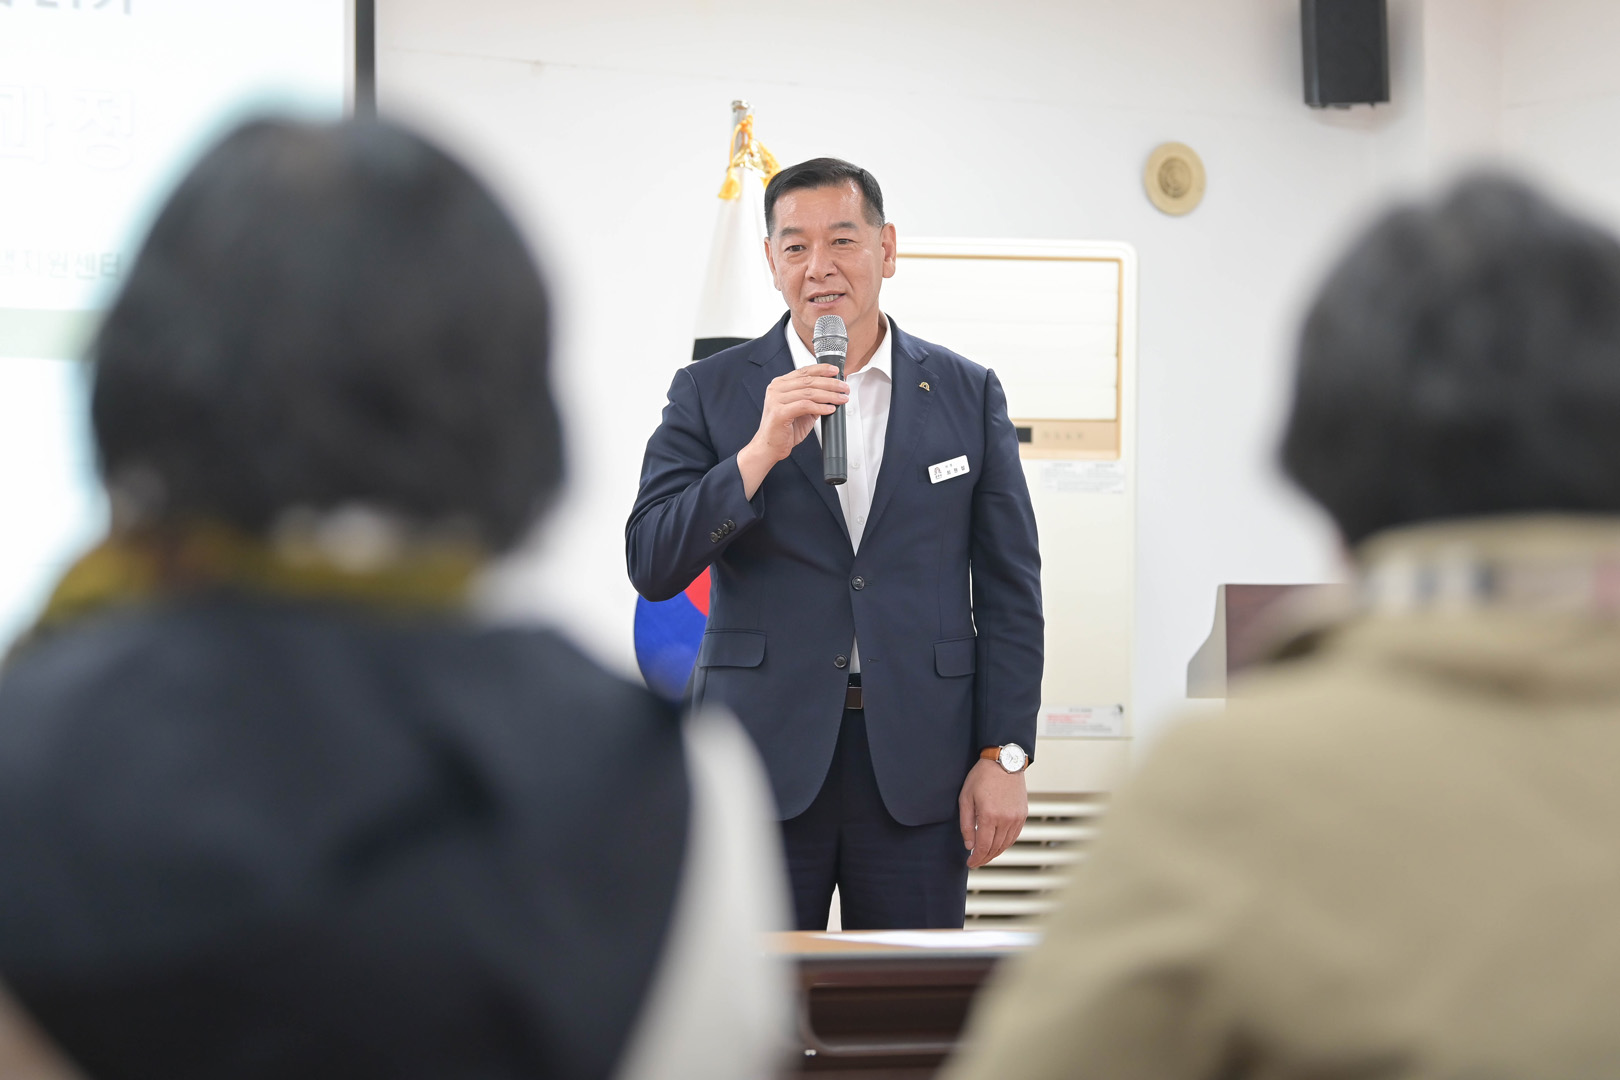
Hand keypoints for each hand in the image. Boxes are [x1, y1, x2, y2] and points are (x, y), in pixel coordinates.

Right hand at [737, 364, 847, 497]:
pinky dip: (820, 407)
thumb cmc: (784, 429)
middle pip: (808, 381)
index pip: (803, 371)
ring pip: (809, 393)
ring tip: (841, 399)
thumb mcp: (801, 410)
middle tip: (844, 388)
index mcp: (780, 384)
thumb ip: (813, 399)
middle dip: (830, 383)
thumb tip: (832, 392)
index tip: (835, 371)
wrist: (770, 446)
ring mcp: (776, 400)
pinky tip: (830, 409)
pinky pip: (805, 406)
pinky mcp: (779, 412)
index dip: (821, 370)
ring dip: (829, 396)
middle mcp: (776, 389)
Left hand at [958, 758, 1027, 868]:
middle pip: (995, 848)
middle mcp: (1005, 819)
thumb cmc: (981, 776)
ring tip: (985, 855)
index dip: (976, 859)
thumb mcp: (966, 798)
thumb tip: (969, 845)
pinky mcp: (1023, 814)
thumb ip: (967, 824)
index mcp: (989, 816)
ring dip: (995, 853)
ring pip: (1006, 844)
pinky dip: (1005, 844)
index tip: (970, 864)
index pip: (983, 847)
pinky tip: (997, 845)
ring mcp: (1016, 817)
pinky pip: (1014, 836)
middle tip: (976, 862)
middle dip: (984, 858)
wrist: (1003, 761)